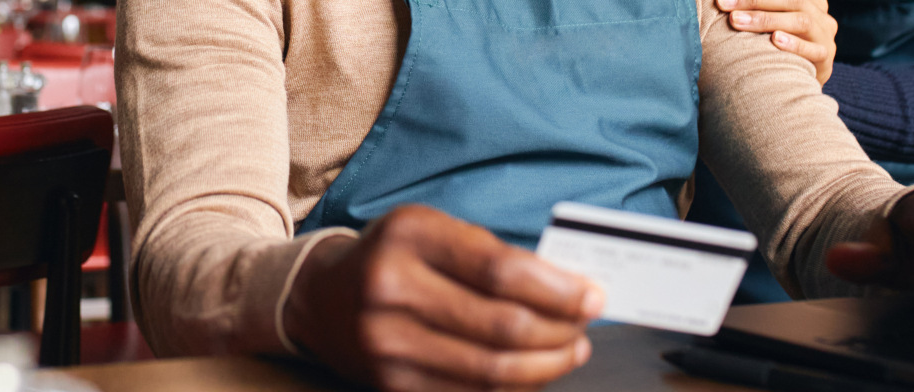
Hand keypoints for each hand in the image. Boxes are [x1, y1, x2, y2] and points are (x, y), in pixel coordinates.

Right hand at [285, 205, 603, 390]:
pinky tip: (532, 369)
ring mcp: (388, 345)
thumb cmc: (392, 257)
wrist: (320, 298)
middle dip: (560, 330)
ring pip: (491, 370)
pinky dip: (513, 385)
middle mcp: (392, 290)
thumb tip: (566, 289)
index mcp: (408, 237)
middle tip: (585, 325)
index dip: (558, 289)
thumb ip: (492, 254)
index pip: (500, 271)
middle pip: (502, 326)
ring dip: (546, 365)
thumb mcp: (433, 230)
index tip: (593, 296)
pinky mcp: (392, 385)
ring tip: (570, 349)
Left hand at [718, 0, 838, 83]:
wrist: (797, 85)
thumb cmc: (773, 50)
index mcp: (808, 1)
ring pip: (801, 21)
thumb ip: (758, 12)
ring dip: (766, 20)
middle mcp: (819, 15)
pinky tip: (775, 39)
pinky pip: (813, 50)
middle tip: (724, 5)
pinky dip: (794, 44)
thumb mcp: (770, 25)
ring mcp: (824, 36)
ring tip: (737, 21)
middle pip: (791, 0)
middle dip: (755, 1)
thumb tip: (723, 2)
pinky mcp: (825, 59)